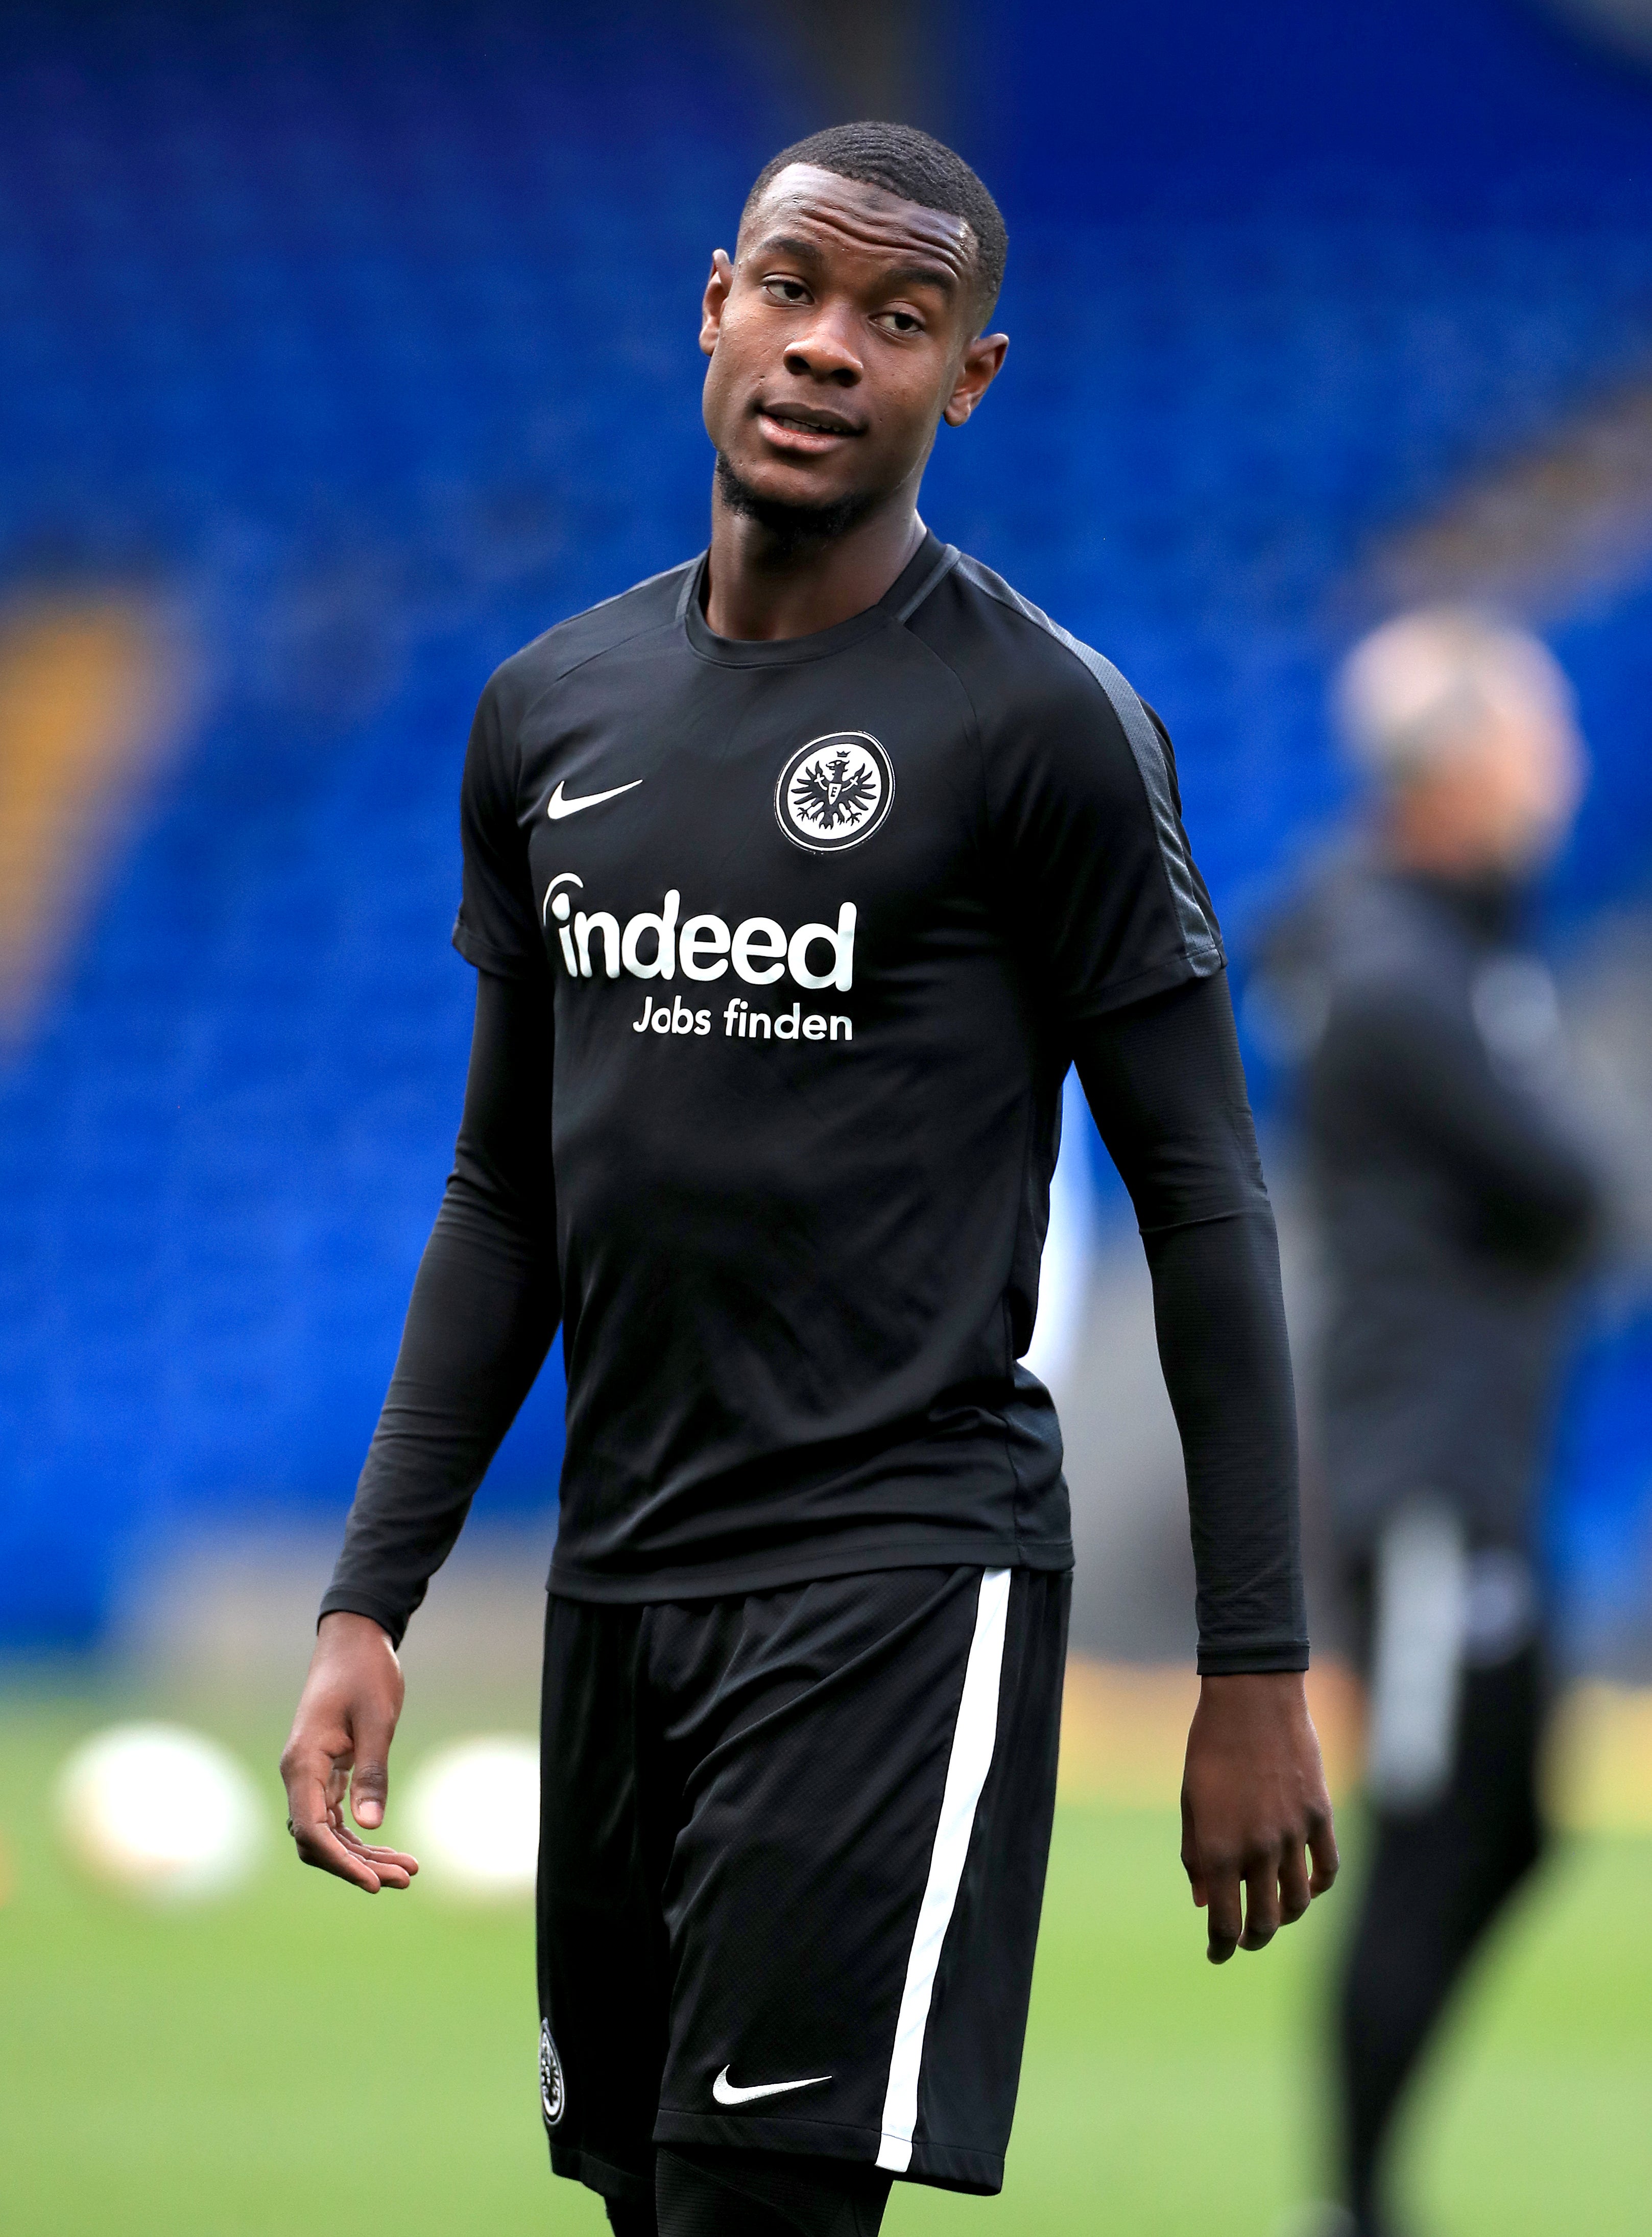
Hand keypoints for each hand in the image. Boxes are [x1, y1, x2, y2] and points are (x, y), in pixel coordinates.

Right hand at [278, 1611, 419, 1892]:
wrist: (354, 1640)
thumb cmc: (365, 1673)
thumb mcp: (376, 1721)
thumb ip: (371, 1772)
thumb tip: (369, 1827)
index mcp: (302, 1763)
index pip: (312, 1830)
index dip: (341, 1862)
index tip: (374, 1883)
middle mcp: (298, 1775)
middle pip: (320, 1840)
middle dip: (359, 1865)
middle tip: (406, 1878)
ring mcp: (310, 1776)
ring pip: (329, 1833)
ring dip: (363, 1854)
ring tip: (408, 1870)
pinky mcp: (325, 1773)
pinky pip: (337, 1817)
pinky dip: (361, 1835)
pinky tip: (388, 1847)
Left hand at [1180, 1671, 1337, 1962]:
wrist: (1251, 1700)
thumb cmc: (1210, 1747)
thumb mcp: (1191, 1801)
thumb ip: (1196, 1854)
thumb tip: (1203, 1900)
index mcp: (1219, 1848)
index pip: (1223, 1921)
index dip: (1220, 1947)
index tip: (1216, 1954)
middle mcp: (1259, 1848)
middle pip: (1265, 1920)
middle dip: (1253, 1938)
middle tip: (1245, 1940)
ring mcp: (1293, 1834)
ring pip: (1299, 1900)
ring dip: (1286, 1916)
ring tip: (1274, 1915)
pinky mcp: (1320, 1815)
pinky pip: (1327, 1868)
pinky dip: (1318, 1886)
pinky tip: (1306, 1887)